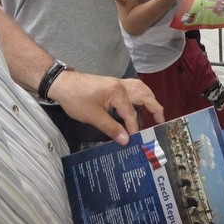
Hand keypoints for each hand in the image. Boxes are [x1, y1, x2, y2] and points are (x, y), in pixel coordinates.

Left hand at [48, 72, 163, 144]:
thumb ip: (111, 128)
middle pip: (144, 95)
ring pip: (140, 89)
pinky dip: (139, 96)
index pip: (131, 113)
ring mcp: (117, 83)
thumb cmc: (76, 99)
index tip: (136, 141)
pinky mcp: (112, 84)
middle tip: (161, 122)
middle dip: (155, 108)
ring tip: (154, 112)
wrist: (62, 83)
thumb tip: (125, 140)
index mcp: (118, 92)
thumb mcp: (93, 116)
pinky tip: (138, 105)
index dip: (134, 128)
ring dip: (149, 100)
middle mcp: (121, 85)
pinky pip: (132, 88)